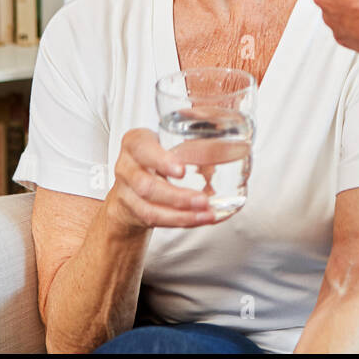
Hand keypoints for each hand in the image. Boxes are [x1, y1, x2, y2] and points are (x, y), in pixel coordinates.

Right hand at [103, 128, 219, 233]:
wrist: (130, 180)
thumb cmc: (155, 154)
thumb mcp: (165, 139)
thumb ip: (191, 138)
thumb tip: (231, 137)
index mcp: (135, 143)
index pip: (143, 149)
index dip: (161, 161)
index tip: (182, 170)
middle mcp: (127, 167)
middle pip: (146, 186)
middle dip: (177, 196)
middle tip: (202, 200)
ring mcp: (127, 193)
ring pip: (150, 209)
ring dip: (181, 215)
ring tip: (206, 214)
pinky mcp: (134, 212)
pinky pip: (156, 221)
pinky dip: (181, 221)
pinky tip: (200, 219)